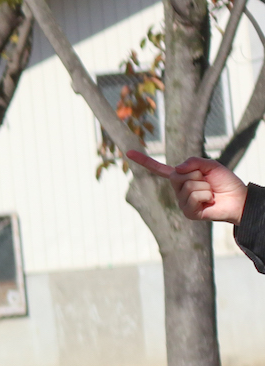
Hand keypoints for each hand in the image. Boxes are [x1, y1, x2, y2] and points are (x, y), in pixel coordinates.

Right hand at [126, 149, 247, 222]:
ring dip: (204, 186)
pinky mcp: (188, 213)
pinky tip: (210, 200)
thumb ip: (194, 161)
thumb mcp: (210, 165)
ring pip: (188, 186)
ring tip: (211, 192)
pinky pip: (194, 196)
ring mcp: (181, 202)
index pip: (159, 169)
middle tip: (207, 181)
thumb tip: (177, 168)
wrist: (238, 198)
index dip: (144, 161)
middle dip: (196, 175)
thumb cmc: (225, 182)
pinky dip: (206, 195)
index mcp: (181, 178)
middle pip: (176, 176)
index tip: (128, 153)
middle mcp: (177, 190)